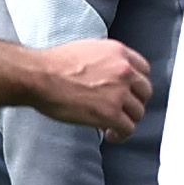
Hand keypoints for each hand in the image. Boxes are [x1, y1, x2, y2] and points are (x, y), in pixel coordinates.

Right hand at [33, 39, 150, 138]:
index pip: (144, 70)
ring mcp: (119, 92)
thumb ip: (106, 60)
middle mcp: (124, 70)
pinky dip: (121, 135)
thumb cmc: (53, 64)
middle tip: (123, 111)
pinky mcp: (111, 113)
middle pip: (145, 92)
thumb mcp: (87, 50)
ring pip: (138, 112)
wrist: (38, 76)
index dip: (137, 84)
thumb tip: (111, 74)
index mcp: (118, 52)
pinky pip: (128, 129)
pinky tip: (110, 135)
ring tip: (114, 126)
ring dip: (127, 120)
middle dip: (135, 103)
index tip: (131, 93)